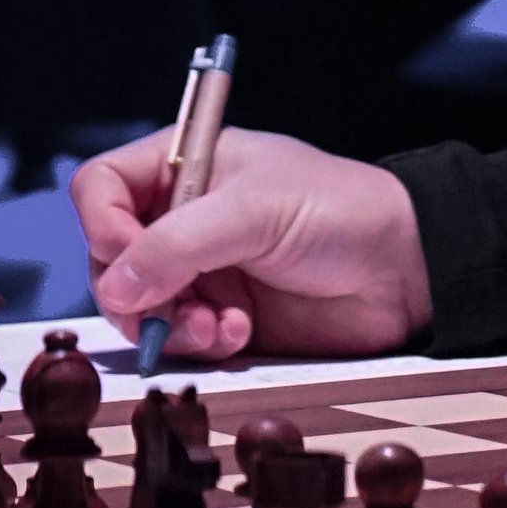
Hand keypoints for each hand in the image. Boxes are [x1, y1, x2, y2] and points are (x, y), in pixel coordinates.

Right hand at [74, 124, 431, 364]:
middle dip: (134, 289)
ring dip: (166, 323)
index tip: (130, 258)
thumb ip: (177, 245)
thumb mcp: (253, 212)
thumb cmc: (340, 212)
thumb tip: (114, 287)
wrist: (405, 269)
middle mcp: (186, 216)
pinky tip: (238, 334)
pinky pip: (178, 338)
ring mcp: (202, 269)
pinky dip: (198, 343)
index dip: (103, 226)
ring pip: (136, 306)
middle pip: (109, 256)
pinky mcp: (223, 315)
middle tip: (173, 307)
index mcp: (188, 165)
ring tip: (216, 326)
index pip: (102, 188)